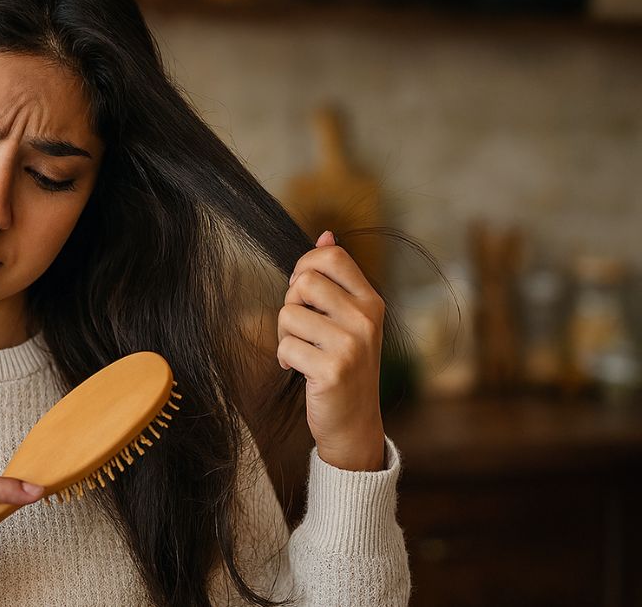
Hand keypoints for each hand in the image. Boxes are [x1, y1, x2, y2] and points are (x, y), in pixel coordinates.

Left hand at [278, 230, 386, 471]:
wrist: (354, 422)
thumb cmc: (344, 364)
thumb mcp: (348, 319)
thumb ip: (336, 279)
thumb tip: (325, 235)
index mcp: (370, 301)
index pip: (331, 257)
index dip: (305, 267)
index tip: (303, 292)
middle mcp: (365, 319)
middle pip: (304, 282)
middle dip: (290, 304)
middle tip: (302, 329)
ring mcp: (351, 344)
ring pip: (288, 315)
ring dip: (285, 336)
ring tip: (302, 352)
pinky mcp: (332, 370)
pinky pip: (286, 347)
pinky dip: (285, 359)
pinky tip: (300, 371)